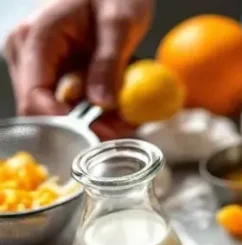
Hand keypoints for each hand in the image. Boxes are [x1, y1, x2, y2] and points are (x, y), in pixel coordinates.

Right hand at [4, 0, 152, 138]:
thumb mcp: (119, 24)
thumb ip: (109, 63)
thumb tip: (102, 104)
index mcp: (36, 38)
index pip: (34, 96)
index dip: (64, 123)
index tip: (98, 135)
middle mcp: (26, 52)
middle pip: (43, 109)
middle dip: (84, 125)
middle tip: (122, 129)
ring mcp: (36, 63)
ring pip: (58, 109)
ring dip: (93, 120)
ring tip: (127, 117)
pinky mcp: (51, 70)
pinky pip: (68, 100)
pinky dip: (94, 109)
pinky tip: (118, 107)